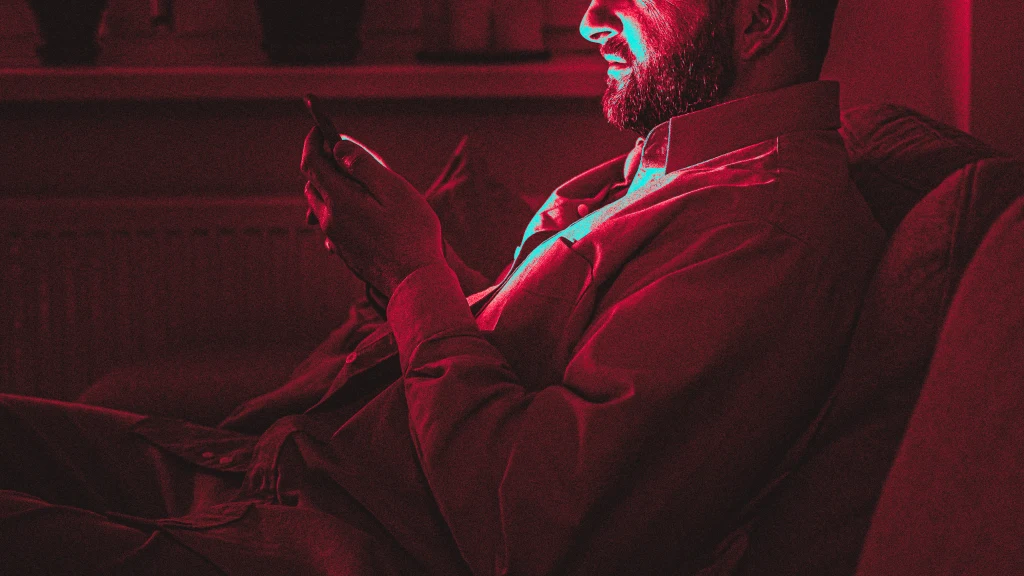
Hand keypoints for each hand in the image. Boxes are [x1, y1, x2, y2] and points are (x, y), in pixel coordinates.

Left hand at [300, 128, 446, 298]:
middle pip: (313, 184)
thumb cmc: (413, 234)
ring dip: (330, 188)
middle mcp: (331, 220)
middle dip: (323, 164)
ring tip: (356, 182)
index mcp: (340, 200)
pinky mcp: (346, 253)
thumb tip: (339, 147)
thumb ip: (364, 166)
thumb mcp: (395, 191)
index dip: (313, 142)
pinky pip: (332, 225)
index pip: (311, 163)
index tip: (321, 128)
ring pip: (321, 205)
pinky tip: (361, 213)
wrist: (416, 283)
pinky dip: (338, 210)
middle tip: (346, 153)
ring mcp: (336, 239)